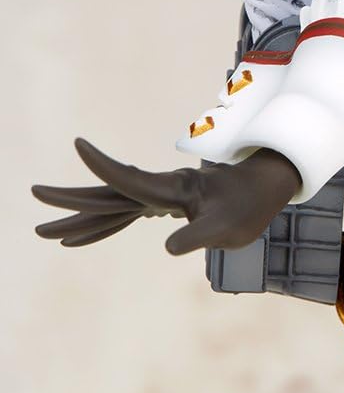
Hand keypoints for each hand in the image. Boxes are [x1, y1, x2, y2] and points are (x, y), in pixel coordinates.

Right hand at [33, 138, 300, 254]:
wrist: (261, 190)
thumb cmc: (247, 208)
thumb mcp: (227, 227)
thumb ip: (198, 235)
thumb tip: (167, 248)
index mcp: (172, 189)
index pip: (131, 180)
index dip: (105, 164)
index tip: (80, 144)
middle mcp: (159, 190)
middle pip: (108, 192)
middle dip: (71, 197)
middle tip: (34, 193)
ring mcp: (157, 197)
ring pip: (110, 205)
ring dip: (78, 217)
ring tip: (43, 231)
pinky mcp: (159, 206)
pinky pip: (121, 217)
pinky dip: (99, 227)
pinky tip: (78, 239)